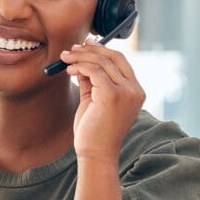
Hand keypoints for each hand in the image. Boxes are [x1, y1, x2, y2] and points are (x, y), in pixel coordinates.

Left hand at [60, 38, 144, 159]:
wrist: (96, 155)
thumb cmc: (94, 132)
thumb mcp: (94, 101)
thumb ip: (92, 81)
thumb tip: (81, 61)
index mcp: (135, 91)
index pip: (120, 61)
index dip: (102, 50)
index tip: (85, 45)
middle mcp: (135, 90)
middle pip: (113, 57)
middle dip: (90, 49)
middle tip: (71, 48)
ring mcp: (126, 92)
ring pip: (102, 63)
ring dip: (80, 57)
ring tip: (65, 59)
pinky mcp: (113, 95)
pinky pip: (95, 71)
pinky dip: (80, 66)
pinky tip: (69, 70)